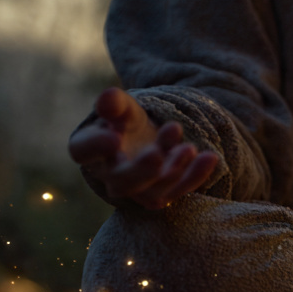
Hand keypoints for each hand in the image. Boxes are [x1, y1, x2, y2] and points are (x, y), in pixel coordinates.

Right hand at [68, 88, 218, 209]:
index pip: (83, 151)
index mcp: (89, 149)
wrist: (147, 139)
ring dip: (173, 171)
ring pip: (153, 190)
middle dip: (141, 170)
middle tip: (156, 154)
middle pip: (122, 182)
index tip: (114, 137)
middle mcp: (110, 175)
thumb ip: (115, 103)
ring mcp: (138, 189)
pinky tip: (209, 157)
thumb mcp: (122, 107)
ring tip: (188, 148)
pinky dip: (196, 176)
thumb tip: (108, 97)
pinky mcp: (163, 194)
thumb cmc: (126, 122)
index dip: (96, 146)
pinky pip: (179, 191)